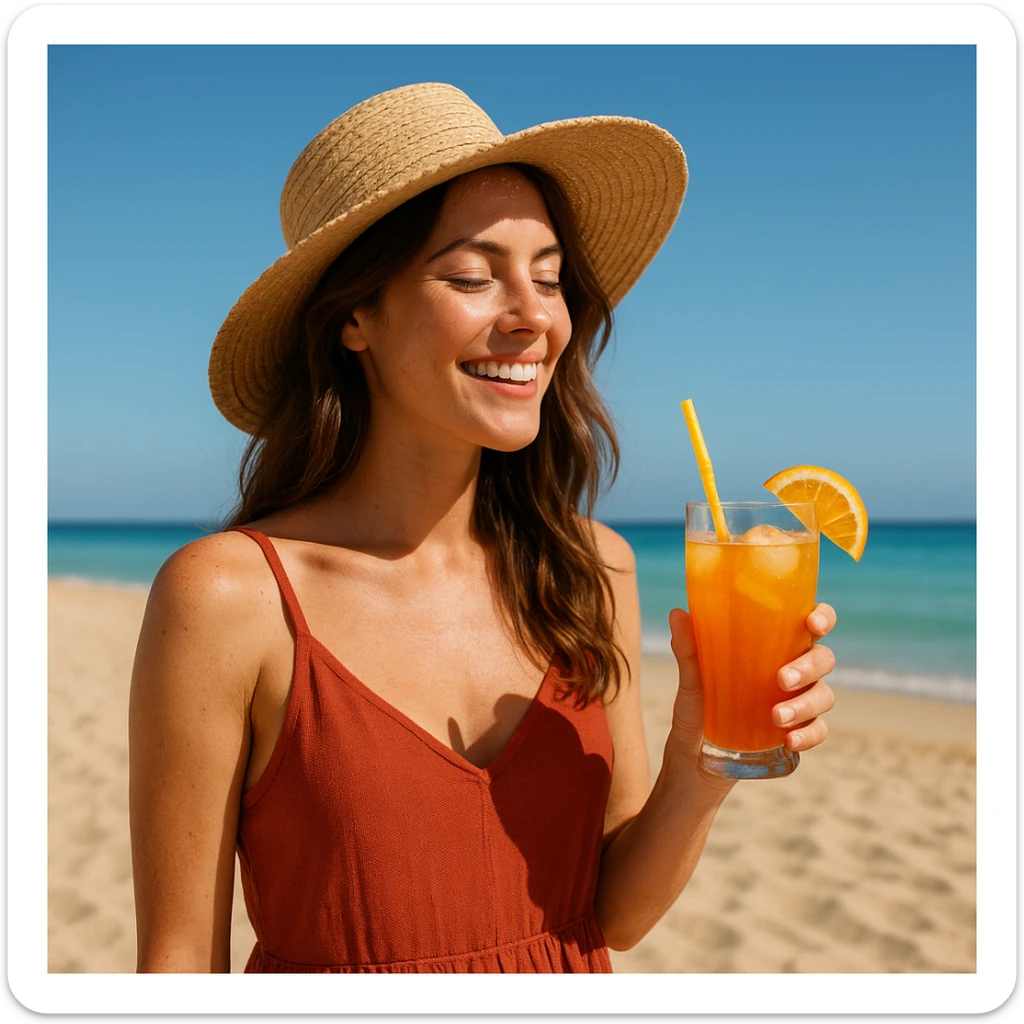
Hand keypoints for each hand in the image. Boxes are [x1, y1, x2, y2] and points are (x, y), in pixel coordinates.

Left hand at [666, 603, 837, 763]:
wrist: (692, 760)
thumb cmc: (696, 710)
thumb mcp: (690, 680)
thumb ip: (688, 649)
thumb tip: (677, 613)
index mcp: (772, 647)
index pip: (808, 624)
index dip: (822, 617)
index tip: (813, 623)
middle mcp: (791, 670)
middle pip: (823, 658)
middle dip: (810, 666)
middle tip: (781, 679)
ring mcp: (797, 702)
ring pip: (824, 695)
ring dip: (806, 704)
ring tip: (776, 716)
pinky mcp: (796, 733)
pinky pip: (818, 731)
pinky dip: (809, 735)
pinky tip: (789, 740)